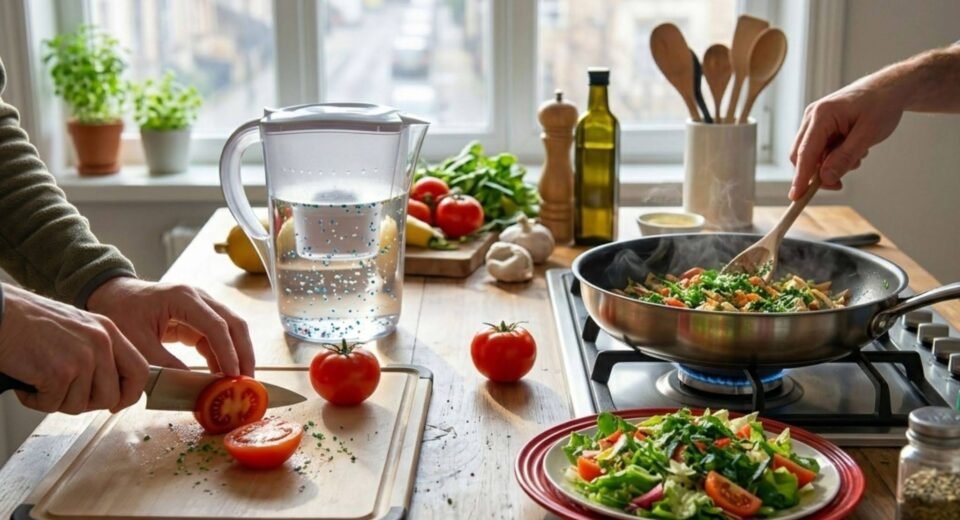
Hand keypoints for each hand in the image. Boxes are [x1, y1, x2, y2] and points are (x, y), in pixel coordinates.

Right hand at [0, 284, 148, 412]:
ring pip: (80, 405)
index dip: (129, 393)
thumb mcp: (77, 328)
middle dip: (87, 403)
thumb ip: (97, 351)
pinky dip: (35, 400)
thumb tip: (109, 387)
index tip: (116, 402)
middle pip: (112, 396)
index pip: (140, 370)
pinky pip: (53, 404)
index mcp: (108, 331)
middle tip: (63, 393)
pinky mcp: (60, 372)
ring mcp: (82, 357)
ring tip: (40, 380)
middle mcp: (101, 343)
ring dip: (57, 401)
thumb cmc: (28, 322)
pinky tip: (27, 381)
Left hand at [86, 278, 254, 376]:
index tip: (234, 376)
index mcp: (183, 298)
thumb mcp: (138, 343)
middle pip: (234, 324)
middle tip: (247, 381)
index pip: (215, 326)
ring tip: (239, 382)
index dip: (227, 352)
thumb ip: (165, 364)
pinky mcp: (199, 317)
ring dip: (238, 355)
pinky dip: (223, 355)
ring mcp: (202, 306)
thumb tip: (192, 388)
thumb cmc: (121, 313)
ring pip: (232, 330)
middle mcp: (199, 297)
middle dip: (243, 353)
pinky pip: (218, 337)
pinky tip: (222, 375)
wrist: (112, 295)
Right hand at [789, 78, 905, 199]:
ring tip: (857, 155)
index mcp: (821, 115)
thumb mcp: (867, 135)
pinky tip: (853, 149)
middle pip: (802, 156)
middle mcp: (812, 117)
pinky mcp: (821, 127)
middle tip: (840, 184)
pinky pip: (820, 150)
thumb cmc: (881, 105)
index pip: (805, 153)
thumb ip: (845, 157)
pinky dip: (834, 157)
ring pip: (812, 155)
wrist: (890, 88)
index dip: (800, 177)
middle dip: (818, 173)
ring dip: (830, 164)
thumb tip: (825, 179)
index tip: (796, 197)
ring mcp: (815, 122)